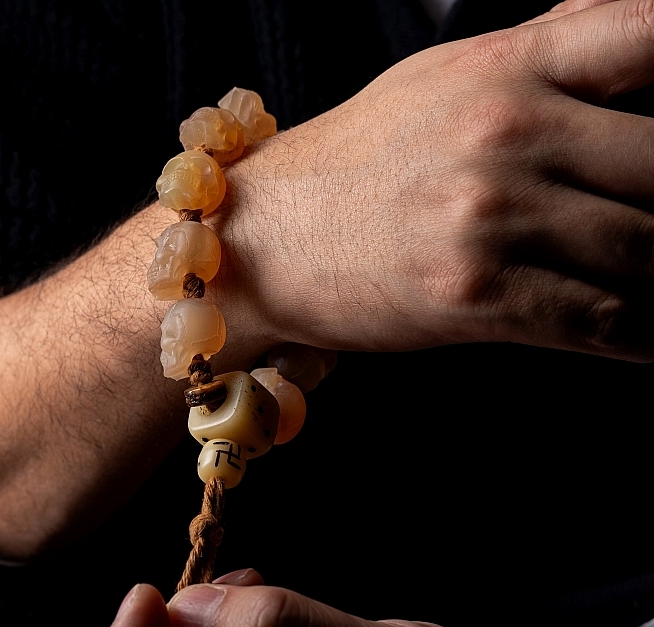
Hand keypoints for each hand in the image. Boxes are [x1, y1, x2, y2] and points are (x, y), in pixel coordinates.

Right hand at [214, 0, 653, 359]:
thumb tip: (632, 28)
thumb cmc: (352, 164)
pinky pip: (599, 322)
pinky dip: (641, 338)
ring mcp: (490, 215)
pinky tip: (646, 339)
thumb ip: (541, 51)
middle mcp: (508, 131)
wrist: (266, 241)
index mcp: (508, 66)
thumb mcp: (439, 78)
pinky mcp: (474, 295)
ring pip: (644, 253)